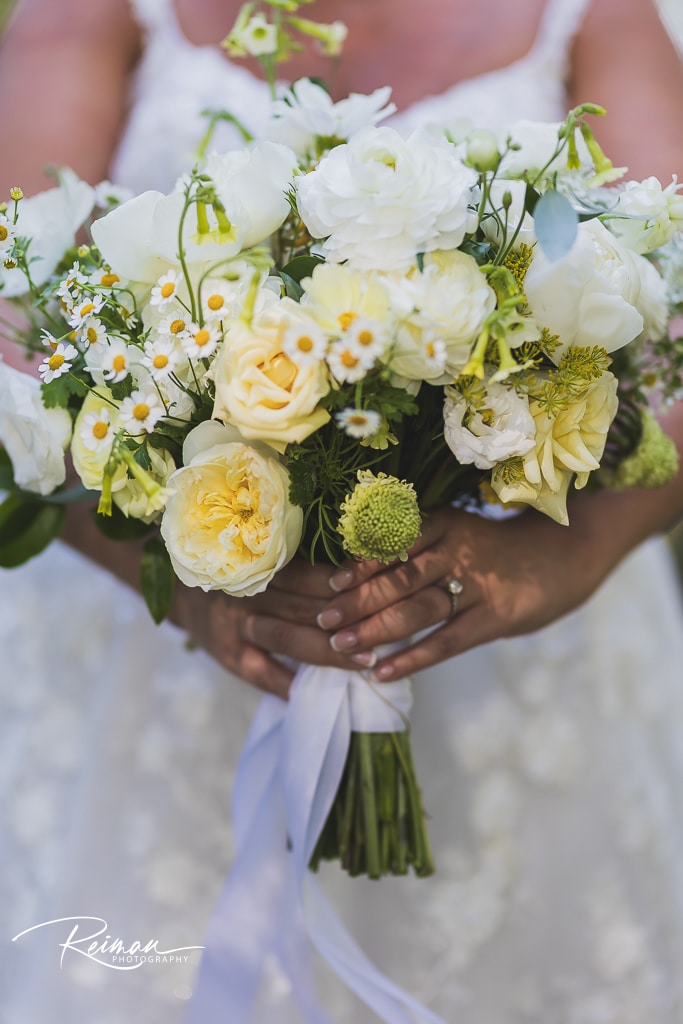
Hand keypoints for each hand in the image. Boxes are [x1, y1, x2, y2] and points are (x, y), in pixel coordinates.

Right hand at [171, 556, 380, 696]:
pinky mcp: (228, 656)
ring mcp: (235, 627)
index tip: (364, 582)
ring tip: (363, 660)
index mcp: (257, 565)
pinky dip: (288, 683)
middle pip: (299, 605)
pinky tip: (317, 690)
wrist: (183, 595)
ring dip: (327, 650)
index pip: (300, 572)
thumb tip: (355, 567)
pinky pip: (261, 673)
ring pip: (285, 638)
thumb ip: (298, 562)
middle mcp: (246, 593)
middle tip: (381, 627)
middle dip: (342, 616)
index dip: (333, 578)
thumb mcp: (258, 556)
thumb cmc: (236, 571)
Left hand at [309, 501, 621, 681]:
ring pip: (418, 610)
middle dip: (357, 601)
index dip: (359, 566)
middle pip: (399, 579)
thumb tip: (357, 567)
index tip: (328, 584)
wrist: (562, 555)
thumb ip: (416, 546)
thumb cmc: (494, 549)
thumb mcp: (458, 533)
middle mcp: (458, 552)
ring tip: (341, 646)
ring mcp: (478, 586)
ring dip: (376, 630)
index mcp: (444, 525)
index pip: (394, 546)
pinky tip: (383, 671)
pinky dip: (412, 658)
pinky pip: (446, 642)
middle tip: (323, 620)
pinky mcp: (495, 618)